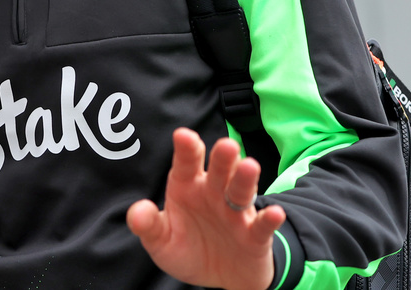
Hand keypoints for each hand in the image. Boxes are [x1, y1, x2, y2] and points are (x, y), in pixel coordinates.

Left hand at [127, 128, 285, 289]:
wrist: (219, 278)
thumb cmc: (188, 247)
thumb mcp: (162, 240)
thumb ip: (149, 225)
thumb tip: (136, 212)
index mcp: (188, 187)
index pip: (186, 164)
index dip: (186, 149)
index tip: (184, 135)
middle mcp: (213, 194)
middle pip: (219, 171)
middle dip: (222, 158)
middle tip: (226, 145)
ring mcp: (236, 213)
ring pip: (241, 191)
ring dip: (246, 179)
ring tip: (249, 166)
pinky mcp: (255, 235)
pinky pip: (261, 226)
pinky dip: (269, 219)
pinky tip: (274, 212)